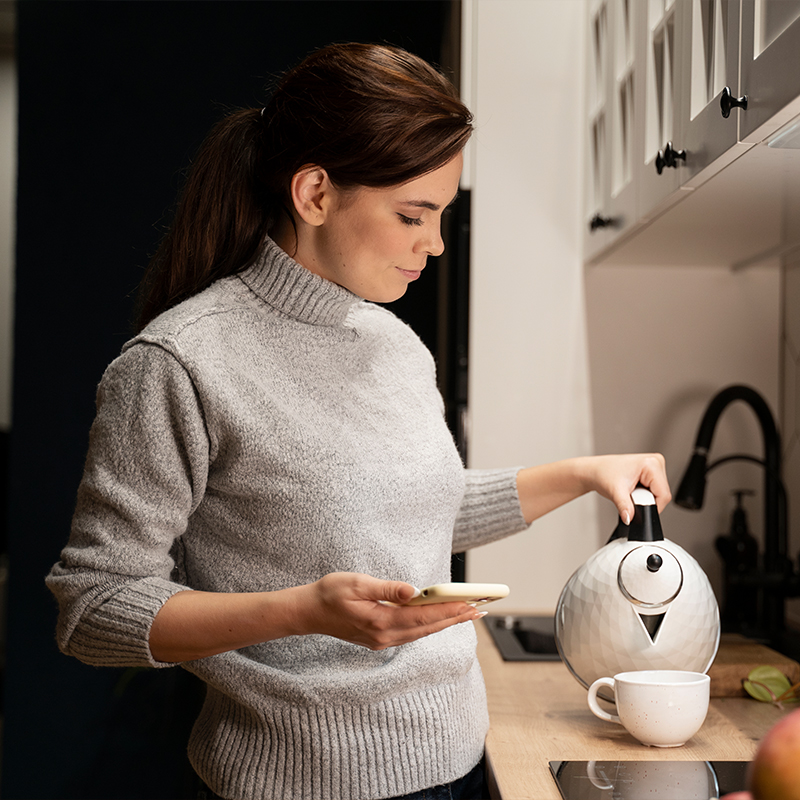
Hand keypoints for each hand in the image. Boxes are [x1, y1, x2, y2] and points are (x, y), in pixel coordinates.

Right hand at [300, 572, 483, 649]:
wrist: (308, 612)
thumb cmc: (330, 593)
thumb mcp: (356, 583)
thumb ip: (386, 588)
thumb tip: (412, 591)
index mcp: (379, 621)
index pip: (423, 616)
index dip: (448, 610)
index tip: (470, 603)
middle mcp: (384, 636)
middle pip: (427, 628)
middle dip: (455, 617)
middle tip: (480, 608)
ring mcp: (382, 640)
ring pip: (421, 633)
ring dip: (446, 622)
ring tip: (468, 613)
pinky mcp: (380, 639)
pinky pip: (412, 633)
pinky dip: (430, 626)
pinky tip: (440, 619)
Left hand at [583, 453, 670, 523]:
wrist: (595, 471)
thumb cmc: (602, 474)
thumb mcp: (615, 492)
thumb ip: (624, 507)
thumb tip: (630, 519)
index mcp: (651, 463)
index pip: (663, 494)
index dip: (652, 506)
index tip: (638, 507)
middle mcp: (655, 462)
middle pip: (662, 494)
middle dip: (647, 501)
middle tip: (630, 496)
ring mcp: (654, 465)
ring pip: (659, 493)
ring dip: (646, 498)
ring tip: (630, 491)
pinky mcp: (651, 471)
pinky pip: (655, 490)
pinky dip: (644, 494)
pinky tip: (633, 489)